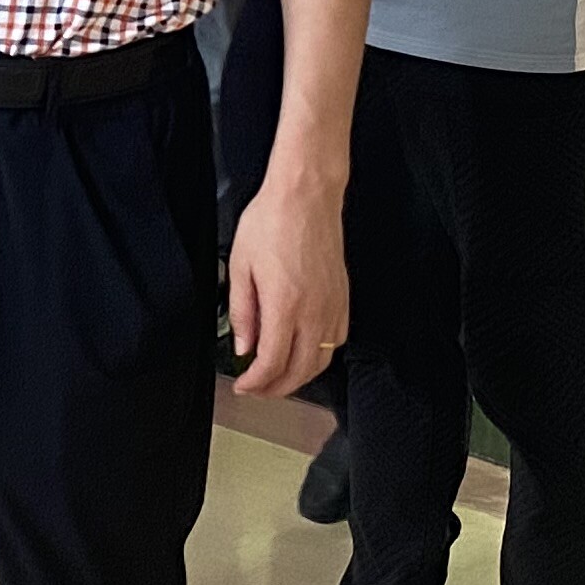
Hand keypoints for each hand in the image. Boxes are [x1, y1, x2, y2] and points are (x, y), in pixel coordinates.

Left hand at [226, 176, 347, 400]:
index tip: (243, 385)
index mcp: (285, 305)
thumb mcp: (241, 265)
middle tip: (257, 389)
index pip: (272, 363)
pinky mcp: (343, 297)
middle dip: (276, 388)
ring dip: (300, 376)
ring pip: (322, 360)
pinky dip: (320, 355)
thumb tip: (244, 346)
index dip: (256, 382)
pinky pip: (336, 340)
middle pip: (300, 371)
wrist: (306, 195)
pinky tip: (304, 351)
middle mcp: (314, 311)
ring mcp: (333, 305)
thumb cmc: (272, 221)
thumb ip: (243, 311)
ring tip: (278, 377)